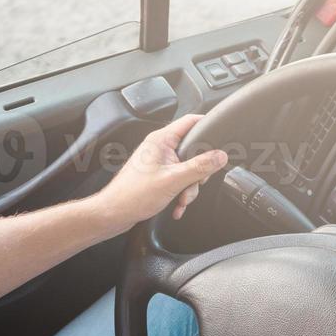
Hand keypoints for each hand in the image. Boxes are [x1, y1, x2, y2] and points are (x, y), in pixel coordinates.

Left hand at [96, 114, 228, 228]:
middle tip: (195, 182)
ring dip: (189, 188)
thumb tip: (219, 156)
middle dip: (198, 172)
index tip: (220, 136)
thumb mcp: (174, 180)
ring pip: (187, 170)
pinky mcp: (158, 176)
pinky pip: (178, 180)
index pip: (190, 121)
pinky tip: (176, 206)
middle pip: (193, 151)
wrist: (114, 214)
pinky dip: (180, 193)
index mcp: (161, 140)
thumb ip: (199, 167)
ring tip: (181, 200)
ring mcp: (159, 162)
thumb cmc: (133, 195)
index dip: (207, 125)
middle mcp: (160, 148)